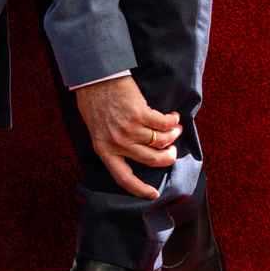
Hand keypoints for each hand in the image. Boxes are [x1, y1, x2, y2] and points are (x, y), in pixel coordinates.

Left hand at [73, 76, 181, 200]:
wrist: (93, 76)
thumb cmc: (94, 101)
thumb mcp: (96, 129)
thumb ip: (111, 143)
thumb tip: (133, 151)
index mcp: (104, 150)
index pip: (123, 178)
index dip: (140, 190)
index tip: (154, 195)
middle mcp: (117, 143)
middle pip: (151, 160)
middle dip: (167, 157)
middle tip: (172, 152)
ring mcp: (129, 129)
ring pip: (161, 141)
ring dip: (173, 135)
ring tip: (176, 129)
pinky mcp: (140, 113)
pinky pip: (164, 123)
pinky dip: (173, 121)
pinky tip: (174, 117)